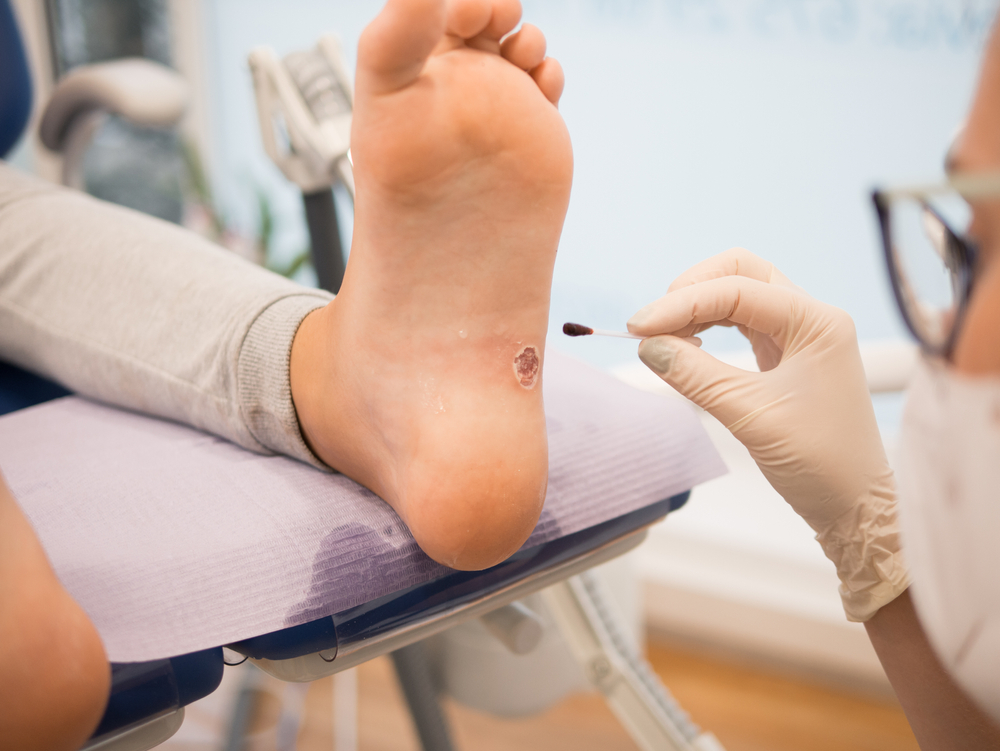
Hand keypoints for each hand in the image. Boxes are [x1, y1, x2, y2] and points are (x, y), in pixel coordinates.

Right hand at [627, 248, 908, 621]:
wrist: (855, 504)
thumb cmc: (820, 462)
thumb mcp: (751, 416)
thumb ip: (696, 375)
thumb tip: (648, 346)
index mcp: (816, 322)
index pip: (737, 290)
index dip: (681, 305)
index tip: (637, 329)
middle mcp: (811, 317)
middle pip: (741, 272)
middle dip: (692, 289)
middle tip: (653, 324)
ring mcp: (799, 334)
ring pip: (739, 293)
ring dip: (697, 306)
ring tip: (662, 337)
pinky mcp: (785, 354)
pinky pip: (740, 322)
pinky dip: (708, 326)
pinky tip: (685, 344)